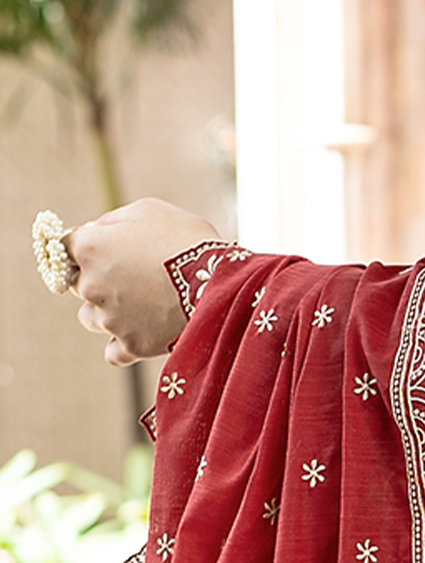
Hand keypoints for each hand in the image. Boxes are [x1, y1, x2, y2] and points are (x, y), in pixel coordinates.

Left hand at [72, 197, 221, 365]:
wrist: (223, 283)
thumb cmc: (188, 240)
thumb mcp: (150, 211)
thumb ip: (112, 221)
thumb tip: (92, 231)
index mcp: (91, 247)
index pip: (62, 246)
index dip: (82, 245)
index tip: (99, 247)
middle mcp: (91, 285)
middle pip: (75, 284)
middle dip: (96, 277)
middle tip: (132, 274)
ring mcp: (109, 318)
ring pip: (90, 318)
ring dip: (107, 311)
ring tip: (141, 304)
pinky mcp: (130, 345)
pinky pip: (113, 351)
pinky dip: (123, 343)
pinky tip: (139, 331)